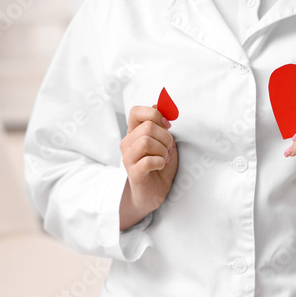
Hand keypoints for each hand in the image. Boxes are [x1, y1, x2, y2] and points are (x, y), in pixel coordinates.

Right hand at [119, 105, 178, 230]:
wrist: (154, 193)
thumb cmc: (159, 166)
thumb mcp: (164, 141)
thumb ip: (161, 124)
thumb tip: (160, 103)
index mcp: (134, 133)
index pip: (136, 111)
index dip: (154, 114)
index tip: (167, 126)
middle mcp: (127, 143)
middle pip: (147, 127)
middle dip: (165, 138)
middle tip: (168, 149)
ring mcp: (128, 158)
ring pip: (146, 141)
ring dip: (162, 150)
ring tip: (164, 158)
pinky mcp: (133, 173)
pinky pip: (148, 160)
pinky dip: (160, 162)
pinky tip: (160, 166)